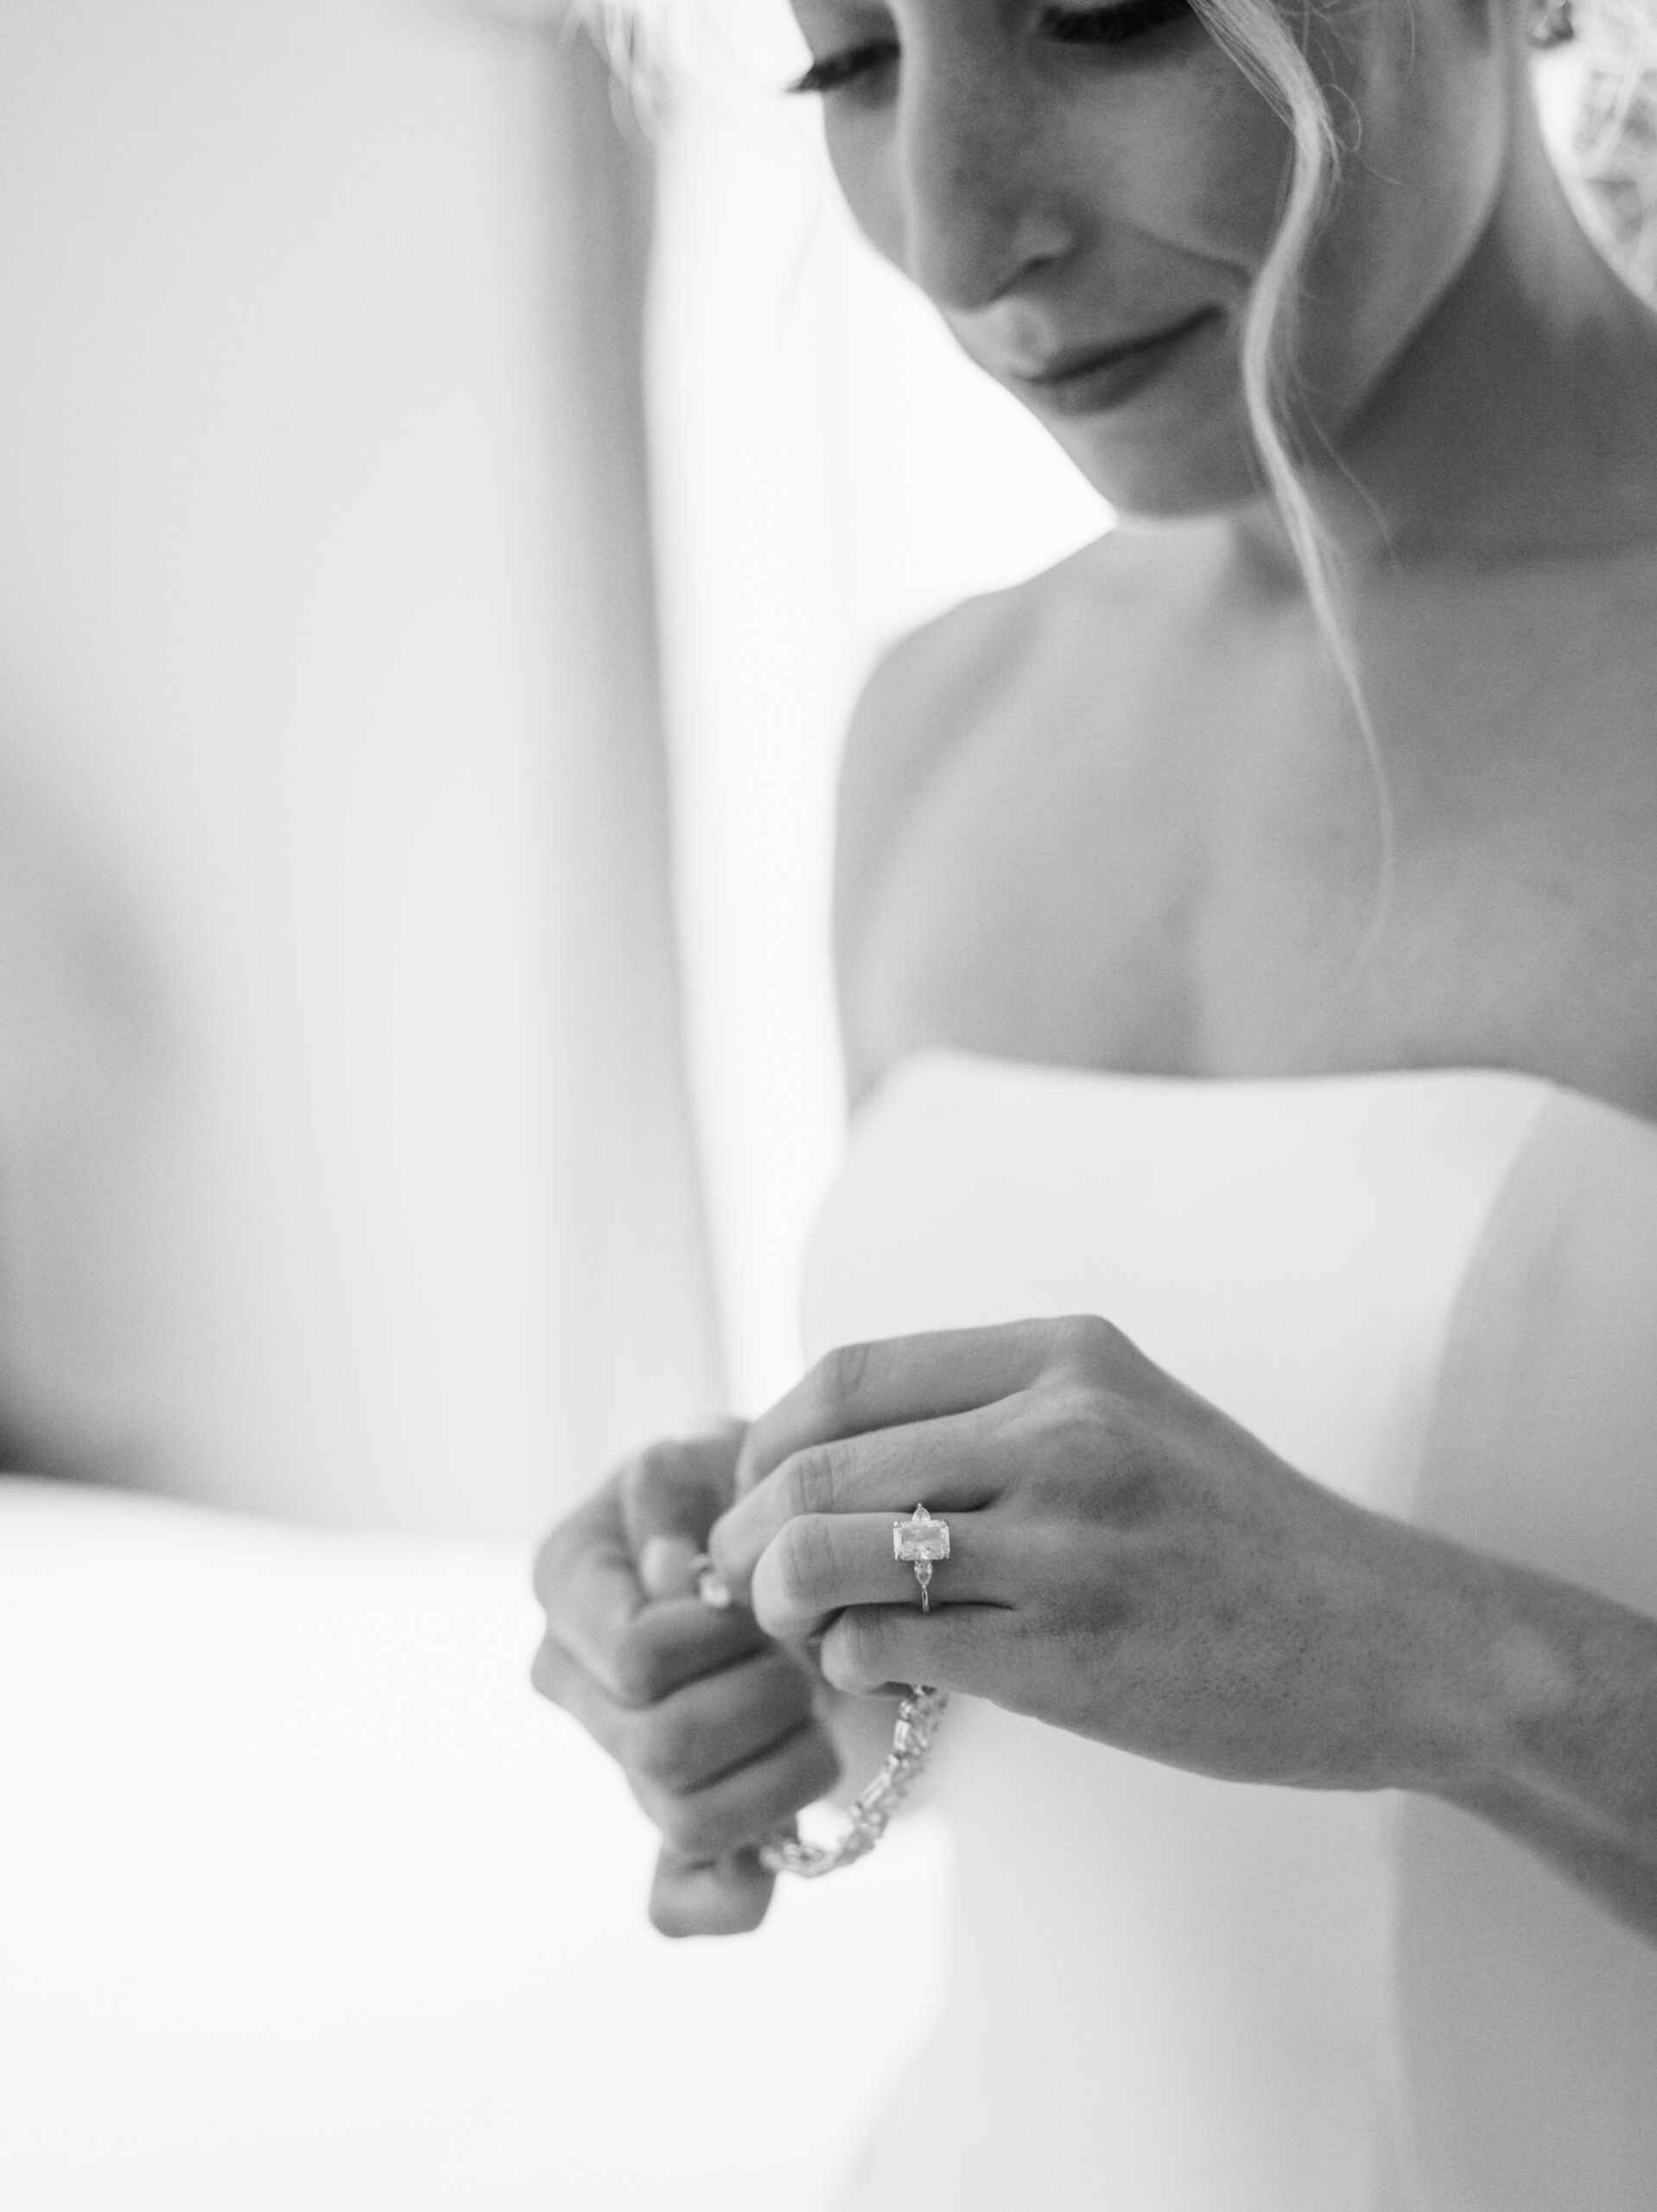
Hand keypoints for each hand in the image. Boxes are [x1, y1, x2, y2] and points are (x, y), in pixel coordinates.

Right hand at [531, 1425, 839, 1935]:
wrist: (789, 1535)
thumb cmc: (743, 1485)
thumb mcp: (712, 1447)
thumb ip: (672, 1484)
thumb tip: (672, 1569)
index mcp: (569, 1584)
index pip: (638, 1657)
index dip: (719, 1638)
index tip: (760, 1593)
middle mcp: (577, 1681)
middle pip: (663, 1749)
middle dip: (762, 1701)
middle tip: (799, 1654)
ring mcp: (622, 1761)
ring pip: (688, 1821)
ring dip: (782, 1769)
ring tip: (810, 1708)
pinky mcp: (678, 1824)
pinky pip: (682, 1903)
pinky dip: (733, 1893)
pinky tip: (773, 1855)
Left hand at [709, 1319, 1463, 1792]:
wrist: (1391, 1641)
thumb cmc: (1236, 1537)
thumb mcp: (1124, 1419)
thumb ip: (989, 1417)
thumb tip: (813, 1450)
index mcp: (1064, 1354)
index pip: (842, 1374)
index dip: (762, 1441)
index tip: (753, 1495)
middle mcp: (1059, 1428)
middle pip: (812, 1463)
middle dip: (742, 1533)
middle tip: (741, 1583)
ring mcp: (1066, 1539)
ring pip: (825, 1554)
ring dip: (778, 1604)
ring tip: (801, 1631)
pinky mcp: (1069, 1651)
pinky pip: (884, 1648)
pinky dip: (847, 1666)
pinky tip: (875, 1676)